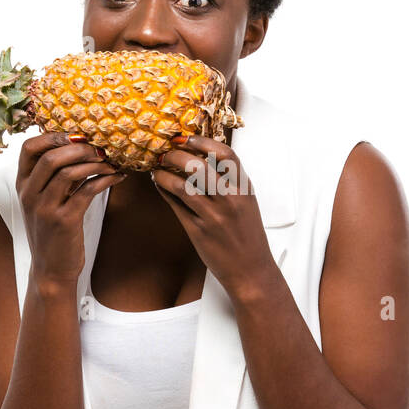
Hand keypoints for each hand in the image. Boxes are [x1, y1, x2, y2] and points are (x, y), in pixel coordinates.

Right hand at [16, 132, 122, 285]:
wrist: (51, 270)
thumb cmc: (53, 232)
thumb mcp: (45, 202)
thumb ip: (55, 177)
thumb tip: (80, 148)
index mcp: (23, 185)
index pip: (28, 147)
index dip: (53, 135)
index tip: (77, 137)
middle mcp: (29, 194)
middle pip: (51, 156)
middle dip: (80, 148)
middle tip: (100, 148)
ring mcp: (45, 208)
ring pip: (69, 172)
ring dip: (95, 163)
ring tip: (111, 163)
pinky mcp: (64, 221)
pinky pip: (87, 191)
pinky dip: (105, 180)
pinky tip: (117, 178)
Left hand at [149, 134, 278, 297]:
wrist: (251, 270)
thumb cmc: (247, 236)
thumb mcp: (246, 203)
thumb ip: (230, 181)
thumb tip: (202, 158)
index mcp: (244, 188)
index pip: (226, 154)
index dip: (202, 142)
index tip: (186, 137)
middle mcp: (230, 200)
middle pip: (199, 166)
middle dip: (176, 154)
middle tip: (165, 151)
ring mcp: (214, 216)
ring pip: (183, 185)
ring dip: (164, 173)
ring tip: (157, 168)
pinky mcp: (199, 231)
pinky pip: (176, 205)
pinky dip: (164, 190)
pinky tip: (160, 184)